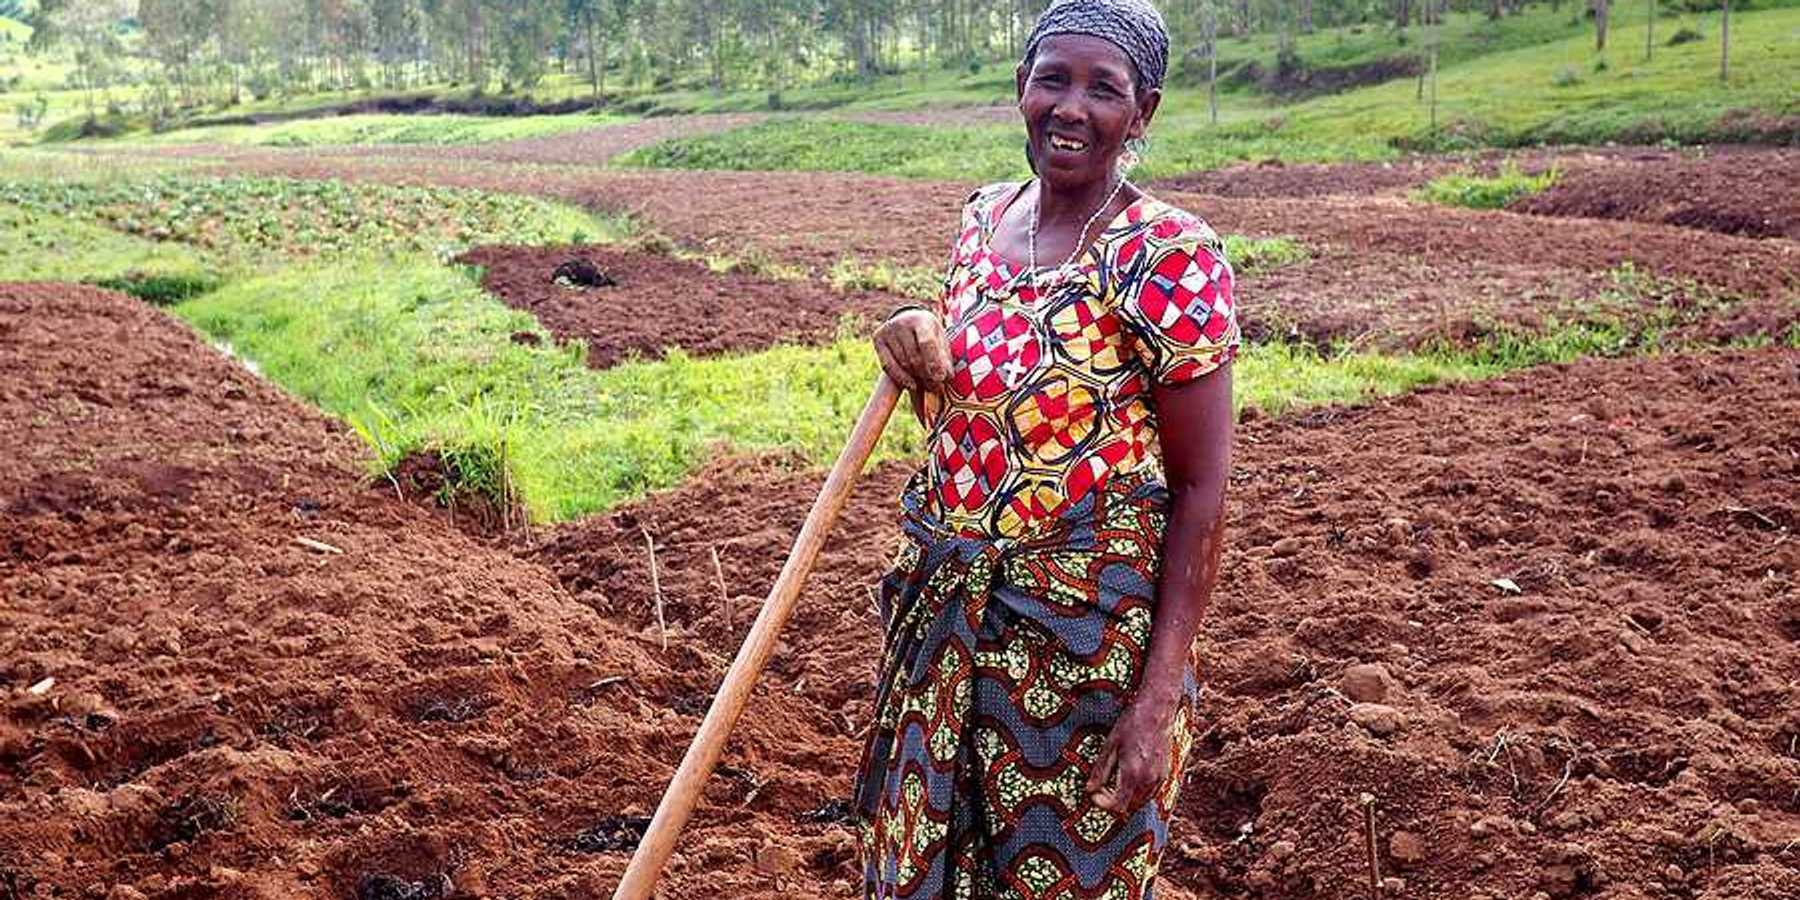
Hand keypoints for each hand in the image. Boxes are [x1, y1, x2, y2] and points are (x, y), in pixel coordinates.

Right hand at [873, 310, 950, 392]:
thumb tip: (946, 377)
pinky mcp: (877, 339)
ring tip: (929, 385)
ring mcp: (888, 330)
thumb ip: (944, 358)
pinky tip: (913, 385)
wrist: (908, 319)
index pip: (927, 342)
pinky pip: (888, 366)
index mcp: (921, 320)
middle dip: (928, 376)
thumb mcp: (940, 341)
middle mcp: (902, 323)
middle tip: (938, 388)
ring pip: (903, 364)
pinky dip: (901, 378)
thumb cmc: (929, 334)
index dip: (934, 362)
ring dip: (917, 378)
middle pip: (915, 357)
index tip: (941, 378)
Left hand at [1086, 697, 1176, 814]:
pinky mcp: (1165, 773)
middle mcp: (1148, 780)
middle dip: (1113, 802)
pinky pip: (1150, 793)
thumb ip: (1100, 771)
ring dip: (1126, 799)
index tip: (1094, 794)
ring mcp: (1159, 778)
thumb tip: (1089, 789)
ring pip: (1141, 802)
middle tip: (1102, 788)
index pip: (1118, 806)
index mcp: (1133, 773)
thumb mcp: (1110, 746)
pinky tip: (1129, 778)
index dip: (1103, 804)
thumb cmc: (1131, 724)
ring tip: (1114, 782)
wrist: (1157, 710)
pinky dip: (1138, 793)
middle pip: (1129, 808)